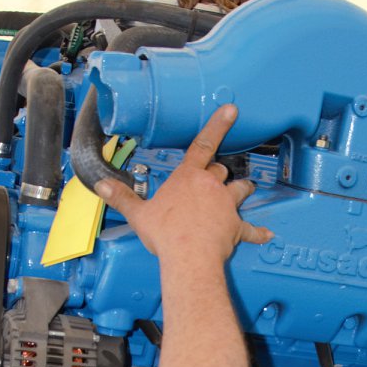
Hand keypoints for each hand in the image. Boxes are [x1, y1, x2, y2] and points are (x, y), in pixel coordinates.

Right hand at [95, 105, 272, 261]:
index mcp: (188, 178)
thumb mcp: (138, 214)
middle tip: (217, 176)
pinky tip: (266, 233)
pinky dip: (258, 231)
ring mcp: (226, 205)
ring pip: (240, 190)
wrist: (189, 257)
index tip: (231, 110)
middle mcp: (210, 186)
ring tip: (246, 189)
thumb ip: (121, 197)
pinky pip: (251, 228)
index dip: (217, 125)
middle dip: (219, 173)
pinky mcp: (236, 226)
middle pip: (220, 171)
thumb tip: (100, 185)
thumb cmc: (165, 234)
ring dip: (242, 189)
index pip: (203, 144)